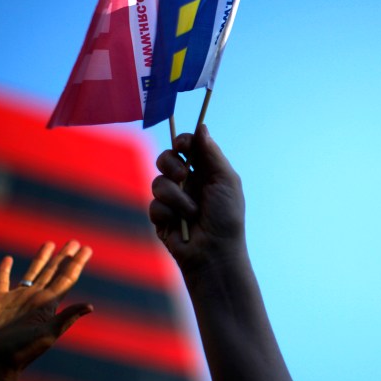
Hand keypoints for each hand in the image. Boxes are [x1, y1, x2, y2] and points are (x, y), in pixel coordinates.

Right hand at [0, 241, 92, 377]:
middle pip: (53, 272)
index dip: (77, 264)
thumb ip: (67, 317)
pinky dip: (5, 269)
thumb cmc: (20, 352)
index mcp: (48, 304)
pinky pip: (2, 280)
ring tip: (50, 243)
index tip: (88, 249)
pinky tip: (8, 259)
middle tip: (74, 242)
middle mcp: (35, 299)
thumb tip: (91, 306)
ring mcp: (17, 299)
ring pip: (32, 272)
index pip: (67, 279)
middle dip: (64, 257)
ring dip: (41, 258)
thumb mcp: (47, 334)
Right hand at [149, 125, 245, 272]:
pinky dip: (168, 213)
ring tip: (191, 213)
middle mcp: (188, 183)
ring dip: (176, 197)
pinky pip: (154, 204)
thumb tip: (201, 127)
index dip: (182, 141)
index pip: (188, 147)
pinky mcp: (161, 217)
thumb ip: (212, 154)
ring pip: (158, 181)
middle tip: (182, 175)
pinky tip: (179, 225)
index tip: (182, 143)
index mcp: (206, 172)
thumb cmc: (226, 217)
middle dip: (171, 164)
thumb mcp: (225, 181)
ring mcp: (173, 200)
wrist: (213, 253)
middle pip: (166, 158)